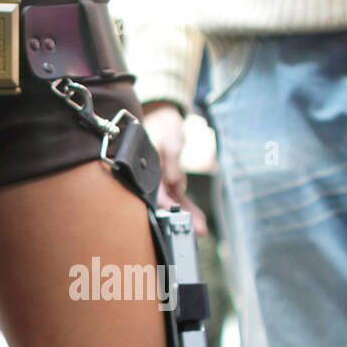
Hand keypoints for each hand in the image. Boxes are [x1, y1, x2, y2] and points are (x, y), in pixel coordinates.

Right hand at [142, 100, 207, 234]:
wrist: (164, 116)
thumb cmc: (164, 126)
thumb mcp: (171, 143)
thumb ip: (173, 165)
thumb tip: (177, 185)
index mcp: (145, 168)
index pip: (153, 191)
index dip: (165, 205)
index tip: (176, 215)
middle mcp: (150, 177)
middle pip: (164, 201)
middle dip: (180, 216)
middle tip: (196, 229)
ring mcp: (159, 179)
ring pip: (173, 201)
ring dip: (187, 213)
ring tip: (201, 228)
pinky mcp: (168, 179)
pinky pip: (177, 195)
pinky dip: (187, 205)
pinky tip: (199, 217)